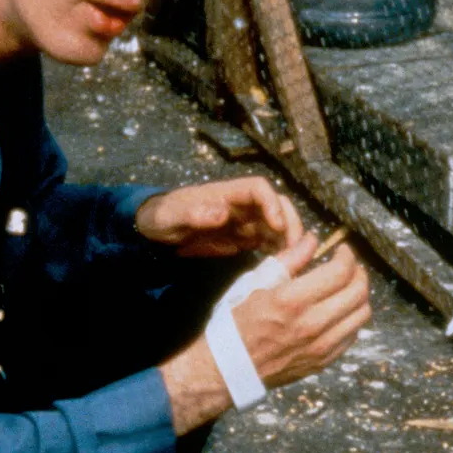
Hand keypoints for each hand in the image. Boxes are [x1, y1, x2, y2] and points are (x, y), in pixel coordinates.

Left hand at [135, 177, 302, 256]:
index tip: (277, 226)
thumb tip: (222, 213)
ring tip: (294, 260)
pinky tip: (283, 264)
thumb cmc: (162, 218)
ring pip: (277, 224)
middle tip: (295, 247)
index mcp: (225, 193)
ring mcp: (244, 221)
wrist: (157, 231)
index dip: (272, 204)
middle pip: (276, 205)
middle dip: (290, 222)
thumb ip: (195, 214)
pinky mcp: (244, 238)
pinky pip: (268, 240)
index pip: (258, 189)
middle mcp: (241, 205)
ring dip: (288, 239)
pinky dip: (278, 249)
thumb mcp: (172, 217)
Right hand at [231, 231, 370, 387]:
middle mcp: (311, 324)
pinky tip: (338, 311)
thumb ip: (288, 260)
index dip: (347, 256)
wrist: (229, 368)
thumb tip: (312, 240)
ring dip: (359, 295)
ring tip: (347, 287)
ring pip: (362, 314)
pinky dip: (351, 318)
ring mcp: (320, 346)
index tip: (343, 251)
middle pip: (358, 292)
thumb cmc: (237, 323)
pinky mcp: (324, 361)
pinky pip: (353, 334)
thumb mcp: (255, 284)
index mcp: (291, 300)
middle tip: (349, 266)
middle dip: (358, 272)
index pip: (340, 272)